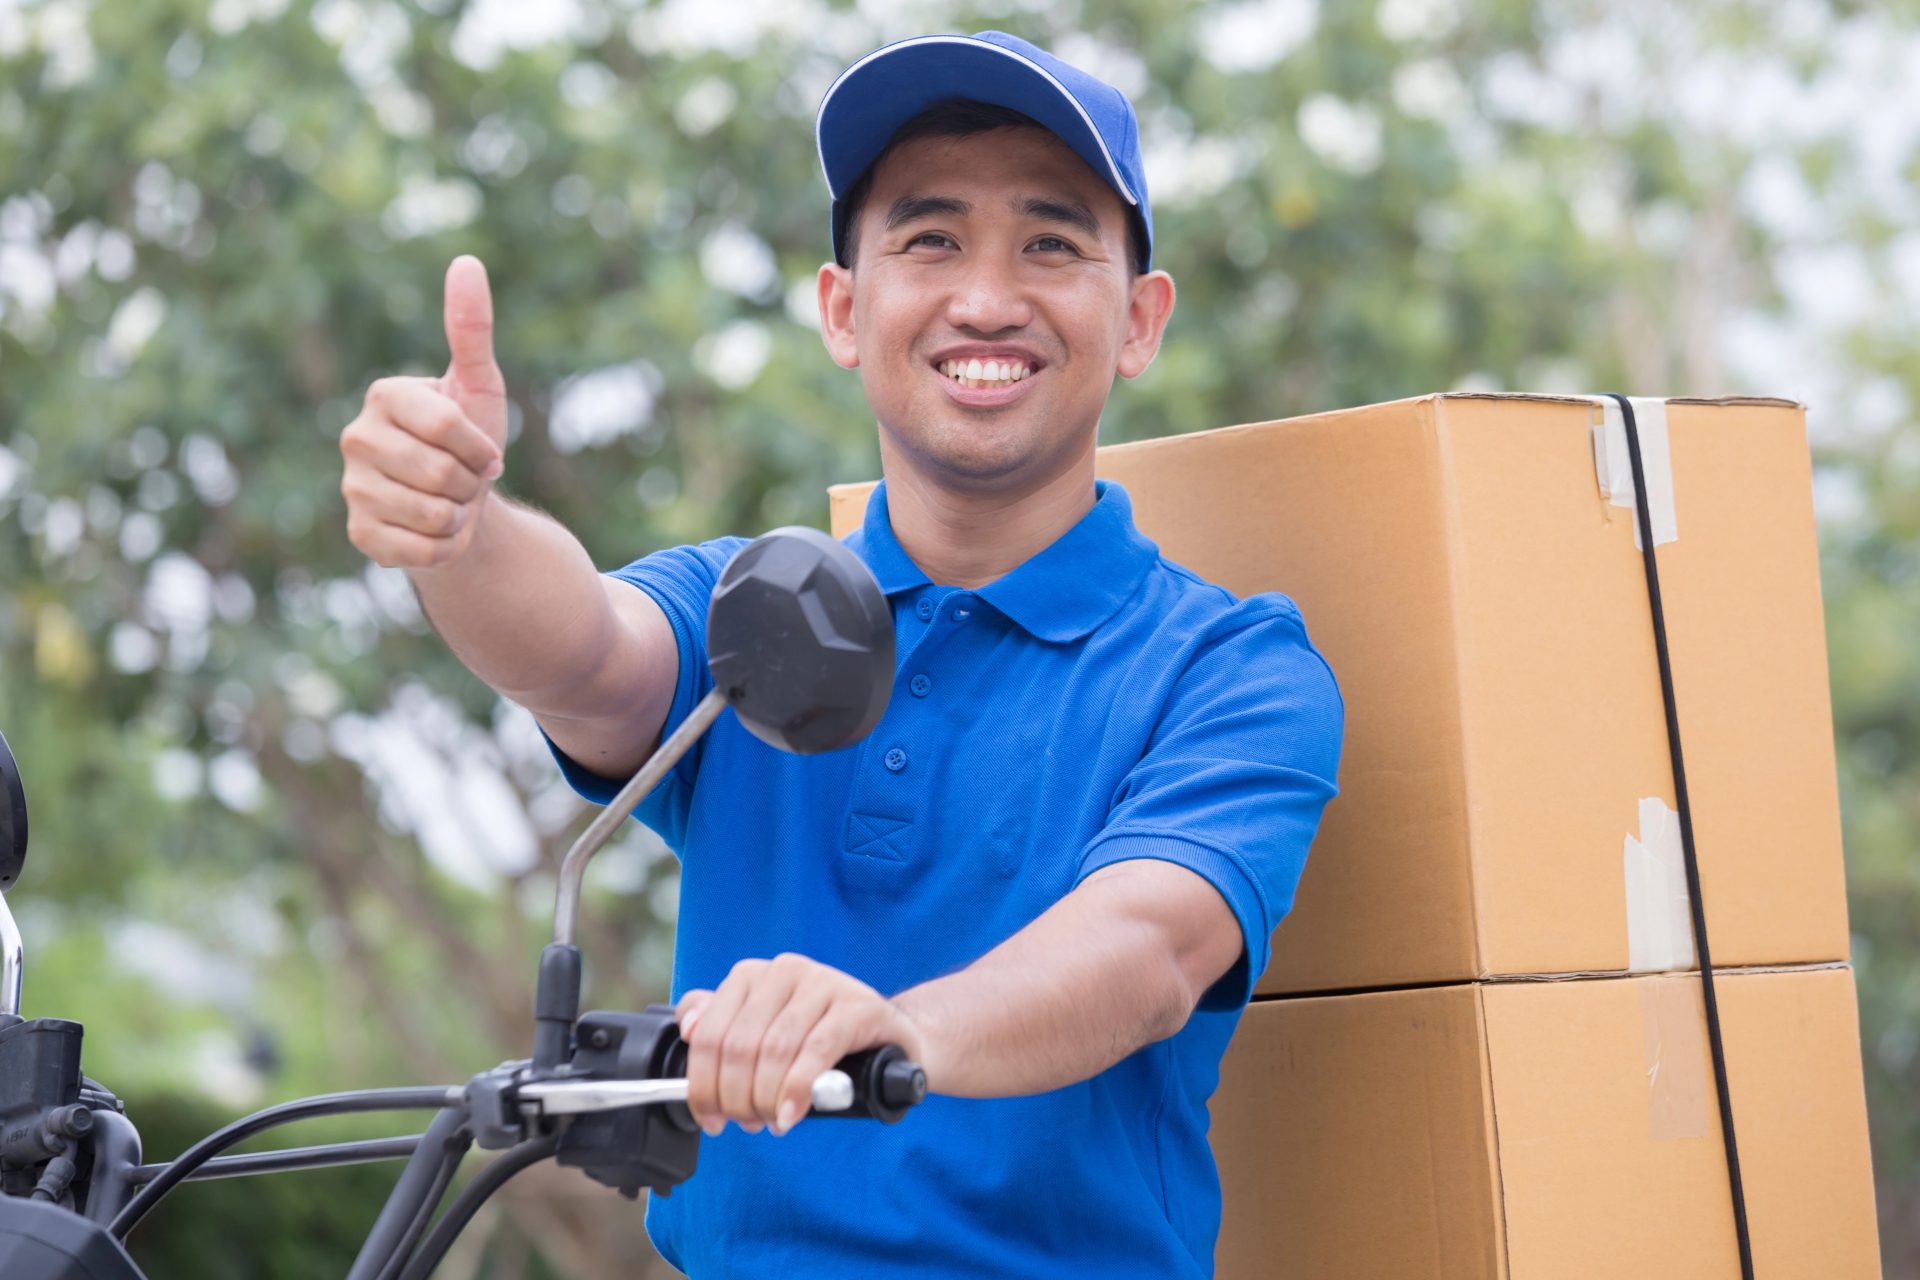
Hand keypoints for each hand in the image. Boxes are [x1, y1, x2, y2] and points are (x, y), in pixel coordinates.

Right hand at [340, 255, 508, 568]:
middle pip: (442, 474)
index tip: (484, 451)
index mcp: (384, 397)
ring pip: (434, 515)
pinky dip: (445, 547)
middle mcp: (355, 439)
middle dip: (472, 484)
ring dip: (460, 516)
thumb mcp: (478, 384)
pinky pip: (422, 551)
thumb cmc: (470, 439)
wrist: (461, 504)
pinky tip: (434, 531)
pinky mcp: (360, 535)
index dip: (481, 447)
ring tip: (450, 502)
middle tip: (464, 479)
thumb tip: (467, 262)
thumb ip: (471, 328)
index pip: (448, 426)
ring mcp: (352, 489)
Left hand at [675, 954, 927, 1136]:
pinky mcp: (858, 1005)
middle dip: (737, 1097)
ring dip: (766, 1098)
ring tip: (773, 1121)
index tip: (711, 1119)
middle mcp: (784, 970)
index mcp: (752, 975)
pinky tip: (791, 1113)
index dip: (702, 1085)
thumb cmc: (820, 1042)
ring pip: (774, 1050)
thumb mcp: (764, 1034)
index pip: (708, 1033)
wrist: (892, 1042)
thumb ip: (722, 1027)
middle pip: (739, 1046)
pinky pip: (816, 1051)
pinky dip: (798, 1089)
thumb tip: (688, 1029)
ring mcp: (824, 983)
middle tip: (748, 1124)